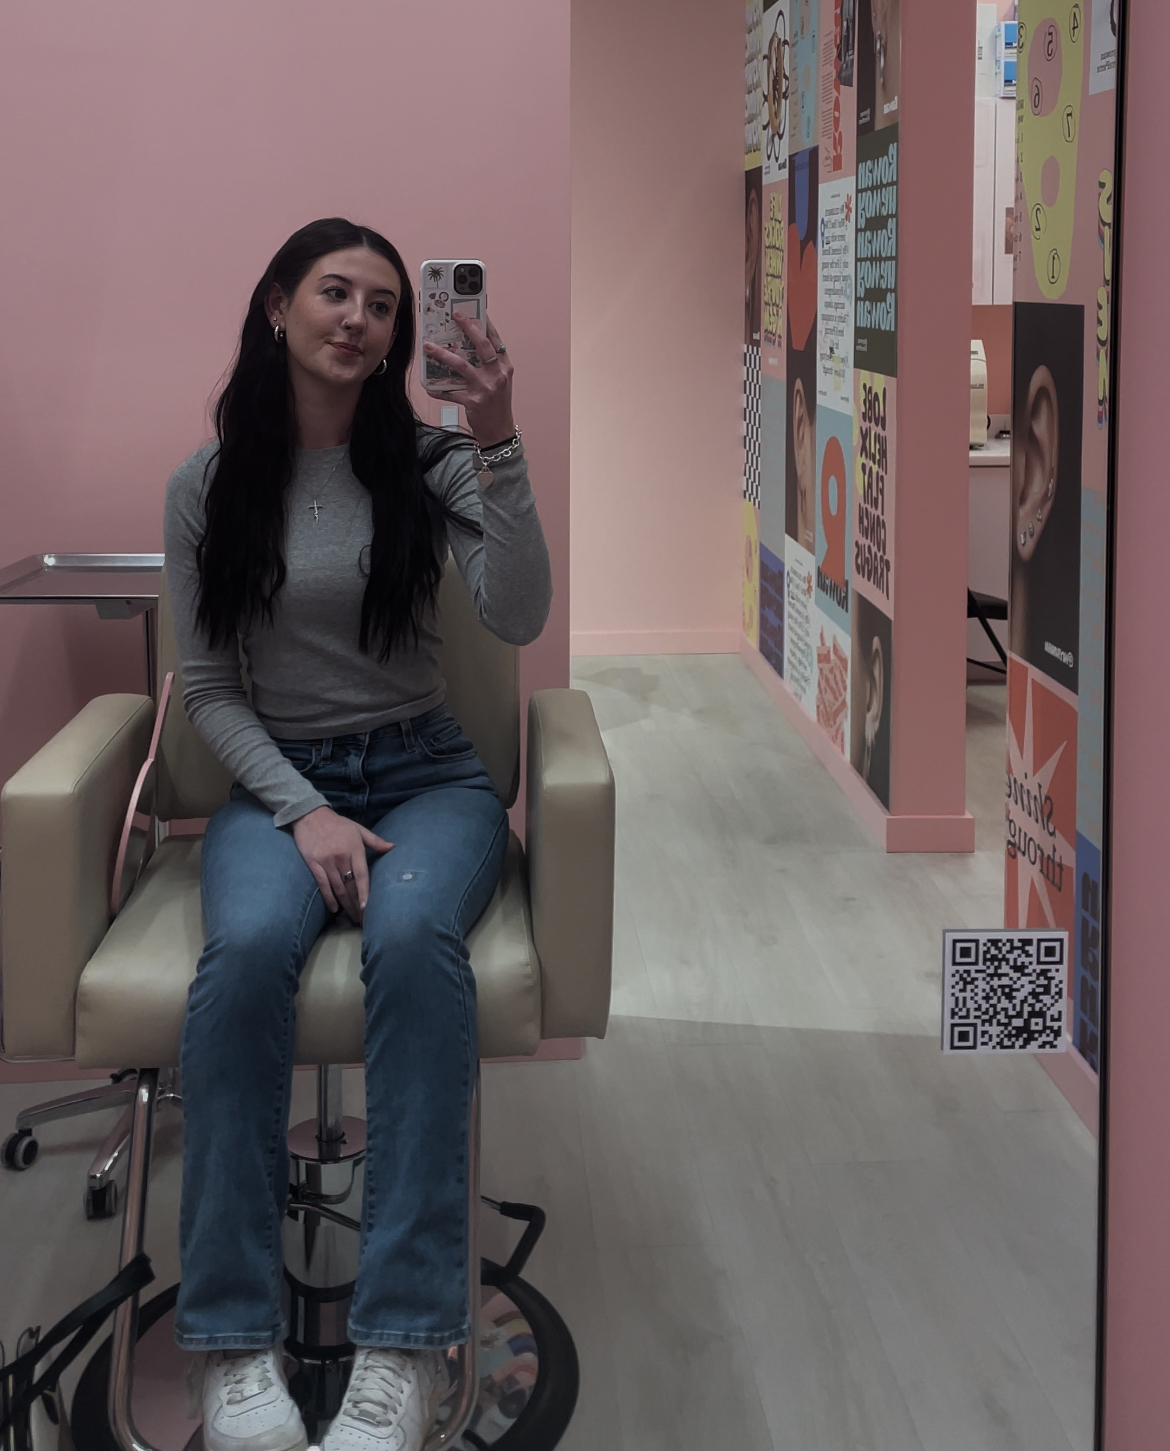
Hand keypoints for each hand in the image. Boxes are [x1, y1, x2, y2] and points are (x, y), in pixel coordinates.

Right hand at [291, 805, 393, 924]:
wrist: (310, 815)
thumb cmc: (337, 824)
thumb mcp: (358, 829)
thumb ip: (375, 841)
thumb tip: (393, 847)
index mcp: (354, 849)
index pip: (362, 875)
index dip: (364, 893)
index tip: (368, 907)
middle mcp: (341, 857)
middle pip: (350, 886)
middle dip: (357, 904)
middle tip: (363, 920)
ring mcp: (326, 861)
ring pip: (337, 888)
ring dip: (345, 905)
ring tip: (352, 917)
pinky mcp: (313, 864)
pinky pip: (322, 885)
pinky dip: (328, 898)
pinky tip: (335, 909)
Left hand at [422, 313, 514, 445]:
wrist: (499, 432)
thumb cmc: (497, 404)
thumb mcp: (499, 381)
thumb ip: (489, 364)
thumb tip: (466, 346)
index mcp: (505, 367)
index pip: (495, 339)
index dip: (485, 322)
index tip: (474, 308)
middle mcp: (498, 374)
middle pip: (482, 345)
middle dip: (468, 327)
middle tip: (455, 314)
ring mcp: (486, 387)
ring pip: (462, 365)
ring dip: (443, 354)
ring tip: (428, 346)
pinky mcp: (473, 401)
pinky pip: (451, 391)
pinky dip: (438, 389)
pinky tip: (429, 385)